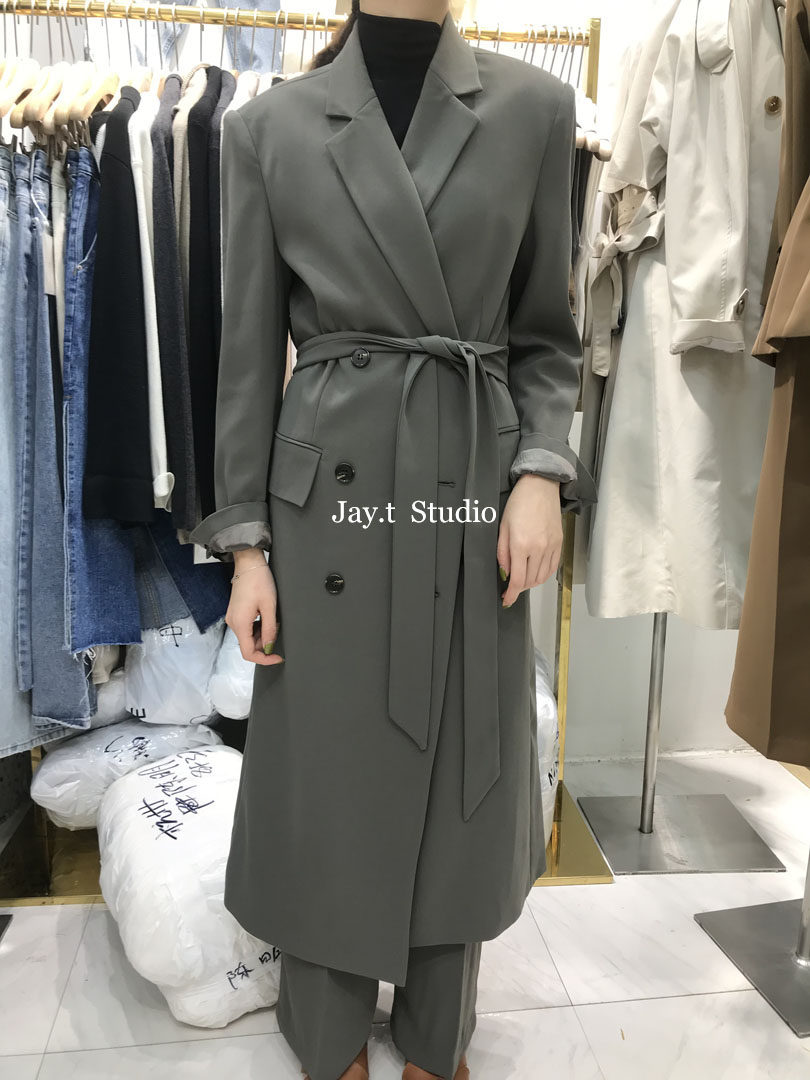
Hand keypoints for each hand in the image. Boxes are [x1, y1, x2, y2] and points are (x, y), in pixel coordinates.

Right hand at [226, 549, 283, 665]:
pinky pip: (247, 627)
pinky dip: (258, 627)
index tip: (277, 657)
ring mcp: (233, 618)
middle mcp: (233, 623)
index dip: (264, 659)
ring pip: (249, 636)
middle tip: (277, 627)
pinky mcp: (236, 613)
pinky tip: (266, 615)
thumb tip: (270, 647)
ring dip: (263, 633)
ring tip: (272, 618)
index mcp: (240, 624)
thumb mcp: (269, 607)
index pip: (248, 653)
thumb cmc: (259, 581)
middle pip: (249, 645)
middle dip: (265, 642)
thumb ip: (269, 629)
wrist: (248, 564)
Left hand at [497, 475, 562, 606]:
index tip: (507, 600)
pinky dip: (543, 575)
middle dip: (519, 588)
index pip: (517, 579)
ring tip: (522, 579)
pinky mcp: (559, 543)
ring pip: (542, 577)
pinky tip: (535, 572)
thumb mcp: (503, 527)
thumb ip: (502, 553)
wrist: (540, 487)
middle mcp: (538, 548)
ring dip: (531, 583)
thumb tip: (504, 572)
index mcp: (521, 544)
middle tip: (511, 587)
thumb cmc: (519, 503)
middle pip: (530, 581)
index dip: (511, 594)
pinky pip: (552, 567)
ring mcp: (551, 546)